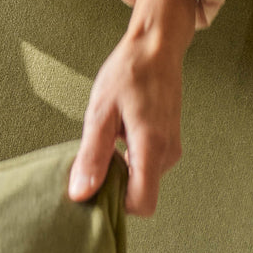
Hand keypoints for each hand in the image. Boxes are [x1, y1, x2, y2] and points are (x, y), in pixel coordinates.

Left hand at [68, 0, 197, 216]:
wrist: (156, 47)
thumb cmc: (128, 73)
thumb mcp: (100, 113)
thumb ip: (92, 156)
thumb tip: (81, 194)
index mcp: (151, 148)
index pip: (142, 204)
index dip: (117, 204)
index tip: (95, 187)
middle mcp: (167, 154)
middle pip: (139, 194)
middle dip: (114, 185)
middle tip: (94, 156)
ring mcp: (171, 149)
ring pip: (141, 181)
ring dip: (120, 170)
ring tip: (107, 138)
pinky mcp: (169, 143)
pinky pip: (146, 166)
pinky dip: (128, 159)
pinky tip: (117, 135)